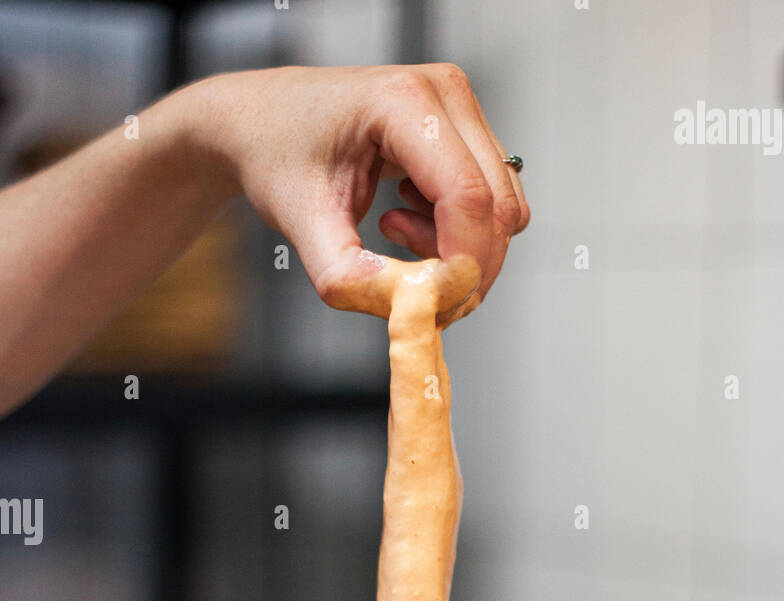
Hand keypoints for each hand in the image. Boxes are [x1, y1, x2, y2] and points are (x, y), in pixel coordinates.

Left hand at [188, 63, 529, 310]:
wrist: (265, 122)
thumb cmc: (278, 155)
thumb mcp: (299, 221)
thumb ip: (347, 274)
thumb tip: (404, 311)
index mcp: (403, 101)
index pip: (467, 196)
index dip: (460, 265)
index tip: (429, 306)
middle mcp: (445, 93)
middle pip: (498, 207)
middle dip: (465, 270)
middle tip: (407, 288)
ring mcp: (463, 109)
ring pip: (504, 210)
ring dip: (460, 252)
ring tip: (393, 232)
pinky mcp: (468, 132)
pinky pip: (494, 204)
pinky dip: (460, 235)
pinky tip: (406, 218)